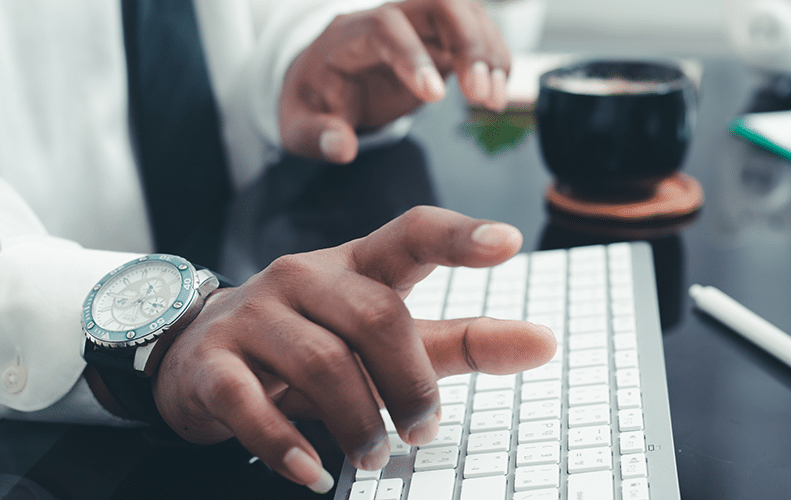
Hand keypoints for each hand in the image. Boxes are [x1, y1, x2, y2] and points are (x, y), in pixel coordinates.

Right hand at [151, 206, 555, 492]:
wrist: (196, 355)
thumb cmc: (314, 342)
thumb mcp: (388, 339)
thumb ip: (463, 342)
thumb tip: (546, 342)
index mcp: (357, 265)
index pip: (412, 234)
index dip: (459, 236)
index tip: (510, 243)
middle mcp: (305, 277)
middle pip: (377, 316)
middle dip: (411, 383)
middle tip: (422, 431)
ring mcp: (254, 316)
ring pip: (322, 362)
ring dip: (359, 422)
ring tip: (372, 456)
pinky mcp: (212, 363)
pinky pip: (249, 403)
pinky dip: (286, 445)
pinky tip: (312, 472)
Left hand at [279, 0, 510, 163]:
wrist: (327, 80)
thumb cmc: (316, 100)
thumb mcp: (300, 125)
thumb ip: (317, 136)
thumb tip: (342, 147)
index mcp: (347, 35)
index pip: (385, 28)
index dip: (413, 56)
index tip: (434, 98)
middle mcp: (388, 20)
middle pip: (438, 4)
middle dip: (469, 44)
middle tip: (482, 94)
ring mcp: (419, 27)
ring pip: (466, 13)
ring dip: (490, 53)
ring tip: (494, 100)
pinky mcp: (442, 41)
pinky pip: (478, 33)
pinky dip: (496, 59)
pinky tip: (498, 92)